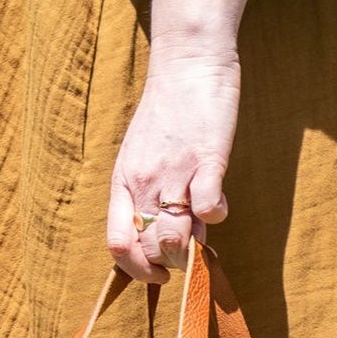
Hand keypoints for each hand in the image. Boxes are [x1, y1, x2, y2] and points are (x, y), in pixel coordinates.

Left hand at [104, 46, 237, 282]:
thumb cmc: (168, 112)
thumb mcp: (142, 155)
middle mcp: (143, 183)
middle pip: (151, 248)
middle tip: (187, 247)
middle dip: (171, 263)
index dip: (136, 269)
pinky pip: (209, 207)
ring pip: (175, 237)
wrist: (188, 63)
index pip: (117, 245)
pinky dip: (217, 215)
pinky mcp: (207, 160)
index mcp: (123, 183)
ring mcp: (174, 172)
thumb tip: (160, 234)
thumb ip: (146, 194)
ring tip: (202, 228)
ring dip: (193, 247)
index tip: (157, 273)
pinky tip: (218, 202)